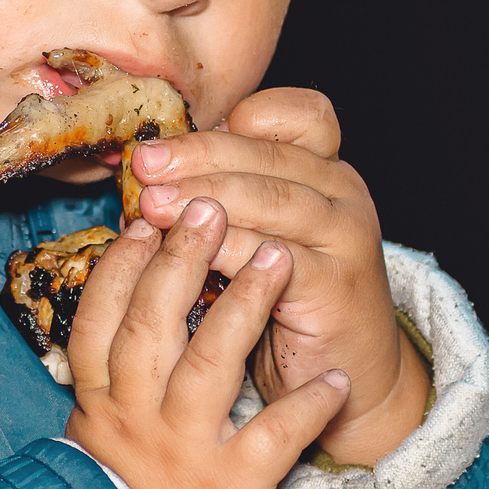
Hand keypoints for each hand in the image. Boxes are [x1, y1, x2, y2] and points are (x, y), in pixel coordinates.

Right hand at [63, 201, 349, 488]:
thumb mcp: (95, 449)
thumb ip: (106, 387)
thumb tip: (114, 318)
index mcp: (100, 409)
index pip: (100, 323)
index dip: (121, 268)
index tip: (142, 222)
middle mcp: (136, 421)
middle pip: (152, 325)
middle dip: (181, 261)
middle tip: (209, 206)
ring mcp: (182, 454)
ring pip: (209, 365)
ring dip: (243, 307)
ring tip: (276, 258)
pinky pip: (272, 440)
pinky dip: (305, 408)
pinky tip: (336, 384)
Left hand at [125, 88, 428, 467]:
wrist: (348, 373)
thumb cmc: (286, 299)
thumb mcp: (253, 235)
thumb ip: (217, 198)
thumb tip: (140, 181)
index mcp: (323, 168)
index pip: (294, 114)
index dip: (235, 119)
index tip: (174, 138)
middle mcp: (343, 192)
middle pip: (268, 155)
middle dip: (199, 157)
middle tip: (144, 167)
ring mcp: (347, 237)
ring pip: (273, 200)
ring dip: (208, 199)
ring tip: (154, 205)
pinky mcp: (339, 287)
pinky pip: (279, 260)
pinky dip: (232, 252)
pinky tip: (193, 253)